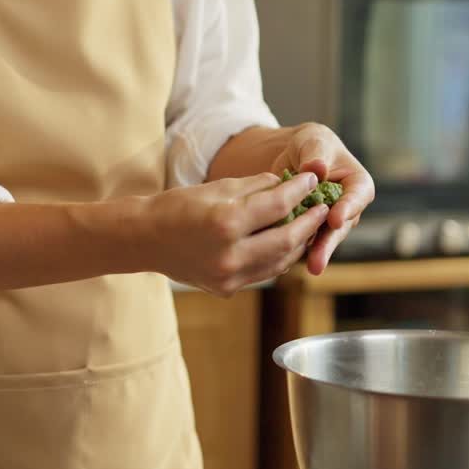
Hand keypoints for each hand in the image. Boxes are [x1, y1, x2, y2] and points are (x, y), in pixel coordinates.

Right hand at [142, 172, 329, 296]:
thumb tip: (288, 184)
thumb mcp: (217, 187)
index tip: (312, 180)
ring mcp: (229, 277)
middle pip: (286, 239)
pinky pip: (264, 272)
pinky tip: (287, 244)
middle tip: (322, 208)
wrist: (145, 240)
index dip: (300, 190)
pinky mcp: (228, 289)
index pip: (277, 206)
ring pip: (280, 261)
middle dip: (309, 222)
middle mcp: (229, 255)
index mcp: (225, 223)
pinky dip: (280, 258)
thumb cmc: (178, 207)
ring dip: (299, 243)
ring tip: (309, 226)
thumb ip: (256, 186)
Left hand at [270, 123, 373, 274]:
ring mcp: (329, 223)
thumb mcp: (313, 141)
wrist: (292, 157)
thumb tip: (317, 168)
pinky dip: (295, 249)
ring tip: (311, 267)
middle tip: (319, 259)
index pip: (358, 196)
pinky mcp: (311, 231)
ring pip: (324, 239)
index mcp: (357, 184)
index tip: (335, 219)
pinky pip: (304, 242)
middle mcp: (348, 207)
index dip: (348, 208)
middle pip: (341, 226)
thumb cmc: (309, 145)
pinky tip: (282, 259)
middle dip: (329, 243)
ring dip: (316, 253)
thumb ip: (315, 153)